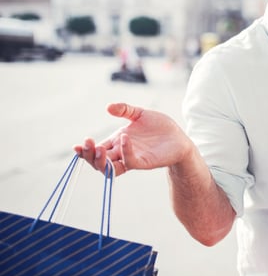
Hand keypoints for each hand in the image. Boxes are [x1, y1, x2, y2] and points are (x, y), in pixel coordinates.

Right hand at [73, 102, 193, 176]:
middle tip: (86, 144)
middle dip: (88, 155)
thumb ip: (125, 110)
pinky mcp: (145, 162)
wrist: (179, 137)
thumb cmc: (160, 127)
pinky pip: (130, 161)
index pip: (96, 149)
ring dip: (101, 160)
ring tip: (99, 147)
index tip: (78, 144)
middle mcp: (122, 152)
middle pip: (98, 161)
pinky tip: (124, 138)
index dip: (85, 150)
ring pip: (110, 168)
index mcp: (117, 141)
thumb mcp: (140, 114)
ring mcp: (132, 158)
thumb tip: (108, 107)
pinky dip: (125, 151)